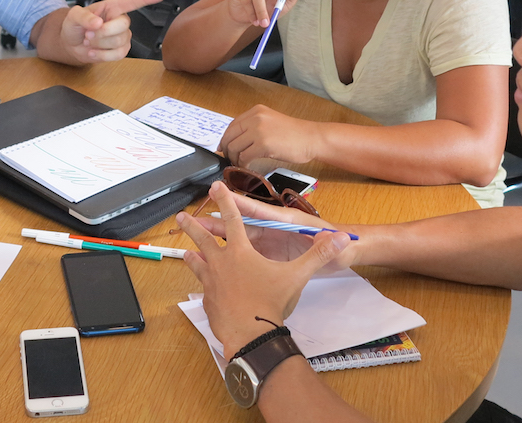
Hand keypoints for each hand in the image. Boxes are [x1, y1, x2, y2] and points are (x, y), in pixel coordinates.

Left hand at [60, 0, 165, 62]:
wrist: (71, 44)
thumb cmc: (75, 26)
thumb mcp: (73, 16)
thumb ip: (84, 16)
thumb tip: (98, 23)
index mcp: (111, 7)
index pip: (132, 1)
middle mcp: (120, 20)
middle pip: (123, 25)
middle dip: (103, 32)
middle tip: (88, 34)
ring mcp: (122, 36)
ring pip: (119, 42)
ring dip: (99, 45)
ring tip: (89, 42)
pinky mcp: (121, 50)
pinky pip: (118, 55)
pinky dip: (102, 56)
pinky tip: (93, 52)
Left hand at [178, 182, 351, 355]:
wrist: (251, 335)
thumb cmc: (271, 302)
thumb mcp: (297, 276)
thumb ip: (318, 255)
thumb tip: (341, 238)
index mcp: (241, 252)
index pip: (234, 219)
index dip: (225, 200)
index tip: (215, 186)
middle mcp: (221, 263)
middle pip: (204, 238)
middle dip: (193, 225)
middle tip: (180, 216)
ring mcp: (212, 283)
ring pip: (197, 263)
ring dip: (191, 255)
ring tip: (185, 251)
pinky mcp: (209, 301)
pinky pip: (203, 289)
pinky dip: (203, 286)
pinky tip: (203, 289)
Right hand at [193, 187, 360, 270]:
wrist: (343, 254)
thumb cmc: (339, 247)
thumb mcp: (336, 246)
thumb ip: (332, 243)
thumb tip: (333, 238)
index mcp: (286, 222)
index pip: (260, 211)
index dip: (240, 203)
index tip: (220, 194)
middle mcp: (273, 230)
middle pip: (242, 224)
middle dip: (219, 222)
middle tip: (194, 218)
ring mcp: (270, 243)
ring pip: (239, 239)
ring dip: (219, 238)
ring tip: (195, 238)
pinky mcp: (269, 257)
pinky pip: (244, 255)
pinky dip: (228, 256)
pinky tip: (213, 261)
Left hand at [219, 104, 318, 165]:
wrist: (311, 138)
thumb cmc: (293, 134)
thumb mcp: (270, 122)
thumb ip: (253, 127)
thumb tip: (234, 141)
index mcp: (256, 111)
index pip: (232, 126)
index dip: (225, 139)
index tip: (224, 149)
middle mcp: (255, 118)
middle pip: (230, 137)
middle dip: (227, 151)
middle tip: (230, 160)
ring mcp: (259, 131)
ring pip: (234, 147)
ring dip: (234, 159)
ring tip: (240, 164)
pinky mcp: (263, 145)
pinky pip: (244, 157)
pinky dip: (243, 164)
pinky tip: (248, 167)